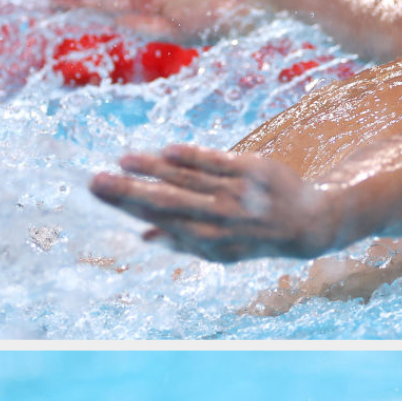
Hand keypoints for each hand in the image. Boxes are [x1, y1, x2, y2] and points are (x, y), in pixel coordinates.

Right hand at [90, 145, 333, 261]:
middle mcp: (222, 220)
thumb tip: (144, 237)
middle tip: (96, 181)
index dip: (129, 207)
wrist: (306, 223)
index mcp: (211, 241)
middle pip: (169, 203)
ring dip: (153, 169)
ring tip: (122, 161)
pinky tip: (165, 151)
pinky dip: (191, 157)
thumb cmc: (254, 236)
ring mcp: (238, 194)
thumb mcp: (222, 249)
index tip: (99, 192)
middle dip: (131, 193)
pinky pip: (217, 162)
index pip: (162, 220)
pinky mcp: (253, 170)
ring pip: (189, 179)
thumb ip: (184, 241)